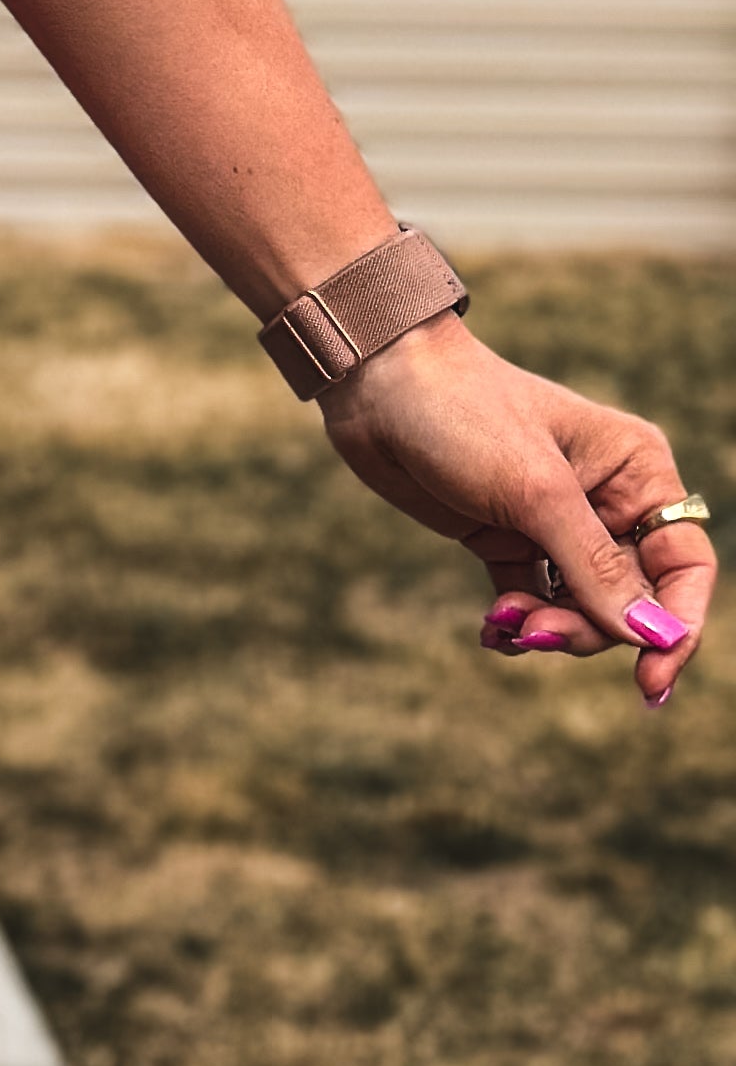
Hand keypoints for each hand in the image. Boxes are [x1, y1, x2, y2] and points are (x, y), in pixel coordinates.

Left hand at [317, 314, 711, 704]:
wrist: (380, 387)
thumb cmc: (467, 415)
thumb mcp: (536, 494)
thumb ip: (594, 568)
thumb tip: (650, 634)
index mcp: (637, 473)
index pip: (684, 564)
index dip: (676, 625)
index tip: (652, 679)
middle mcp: (606, 501)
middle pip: (628, 598)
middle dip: (588, 629)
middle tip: (536, 633)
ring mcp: (554, 524)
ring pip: (578, 608)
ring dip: (548, 629)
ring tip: (505, 625)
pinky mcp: (506, 539)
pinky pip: (532, 602)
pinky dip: (517, 625)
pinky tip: (493, 631)